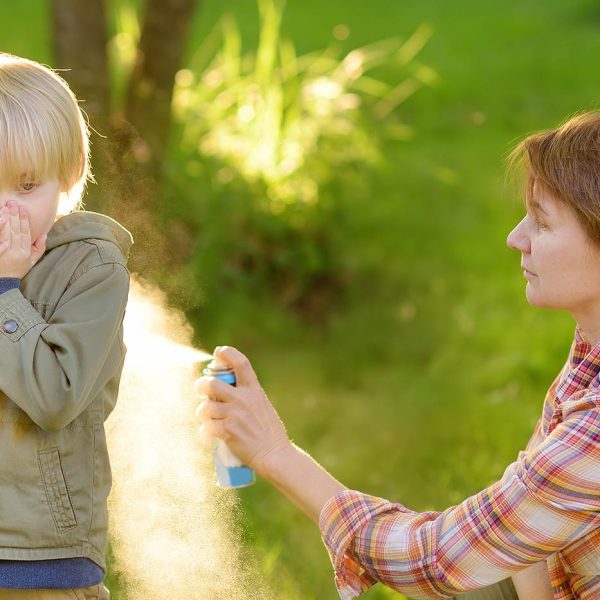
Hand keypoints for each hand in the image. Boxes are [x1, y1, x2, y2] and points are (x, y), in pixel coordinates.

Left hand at [0, 202, 46, 277]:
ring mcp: (5, 252)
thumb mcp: (32, 262)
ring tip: (5, 207)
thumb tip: (44, 235)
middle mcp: (16, 251)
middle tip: (13, 203)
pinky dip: (0, 228)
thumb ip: (39, 248)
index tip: (23, 209)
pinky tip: (0, 219)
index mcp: (25, 252)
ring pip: (6, 232)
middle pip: (16, 230)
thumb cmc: (18, 270)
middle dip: (14, 216)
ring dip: (6, 219)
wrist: (3, 283)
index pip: (26, 233)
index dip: (25, 221)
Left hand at [195, 346, 291, 477]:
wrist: (274, 454)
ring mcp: (234, 414)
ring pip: (204, 407)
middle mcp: (243, 398)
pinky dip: (205, 433)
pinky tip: (209, 436)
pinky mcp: (227, 431)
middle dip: (201, 386)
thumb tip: (224, 388)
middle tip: (201, 391)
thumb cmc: (268, 431)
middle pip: (211, 383)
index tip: (219, 352)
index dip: (227, 353)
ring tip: (208, 420)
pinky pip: (206, 427)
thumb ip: (246, 395)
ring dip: (202, 414)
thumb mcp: (262, 405)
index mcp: (253, 389)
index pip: (241, 363)